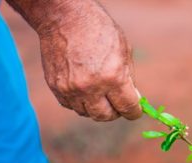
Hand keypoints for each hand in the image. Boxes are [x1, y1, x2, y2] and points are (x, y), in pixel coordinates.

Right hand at [37, 1, 141, 120]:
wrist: (64, 18)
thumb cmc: (98, 30)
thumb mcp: (123, 50)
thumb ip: (128, 78)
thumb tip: (132, 99)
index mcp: (112, 77)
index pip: (127, 107)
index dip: (134, 112)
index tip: (134, 111)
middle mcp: (91, 87)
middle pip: (105, 116)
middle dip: (115, 112)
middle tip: (117, 104)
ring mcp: (71, 89)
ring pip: (87, 113)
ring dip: (96, 107)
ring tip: (99, 93)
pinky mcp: (56, 88)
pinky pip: (71, 106)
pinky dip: (80, 102)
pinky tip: (84, 89)